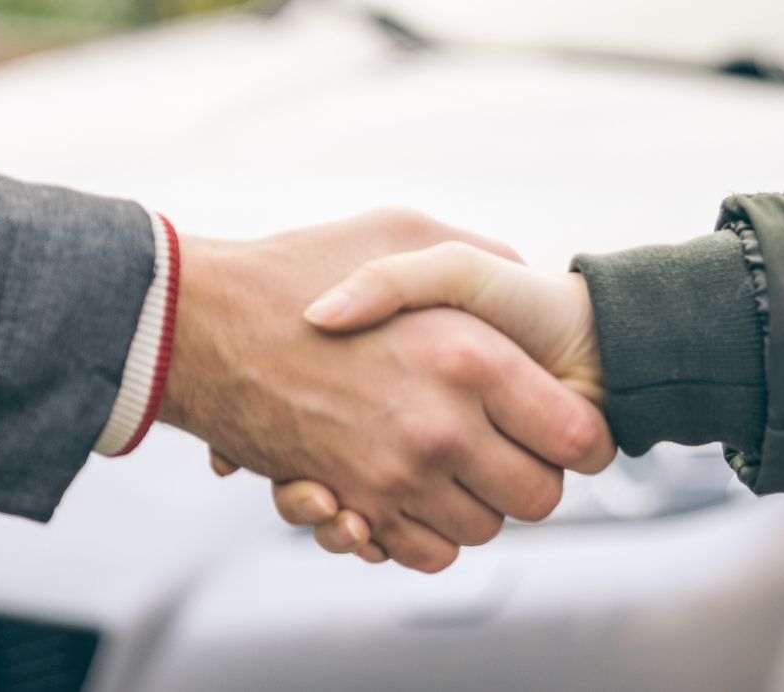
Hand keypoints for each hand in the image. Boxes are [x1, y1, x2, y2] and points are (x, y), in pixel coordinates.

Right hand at [162, 213, 611, 572]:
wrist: (202, 322)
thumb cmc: (303, 265)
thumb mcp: (404, 231)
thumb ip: (480, 254)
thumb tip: (530, 286)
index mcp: (470, 357)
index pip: (575, 437)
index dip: (581, 435)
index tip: (565, 424)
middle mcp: (439, 428)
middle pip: (539, 498)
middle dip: (534, 477)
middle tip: (511, 444)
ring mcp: (392, 476)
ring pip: (483, 531)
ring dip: (478, 504)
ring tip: (456, 458)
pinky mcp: (350, 505)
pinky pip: (423, 552)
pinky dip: (427, 533)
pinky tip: (415, 487)